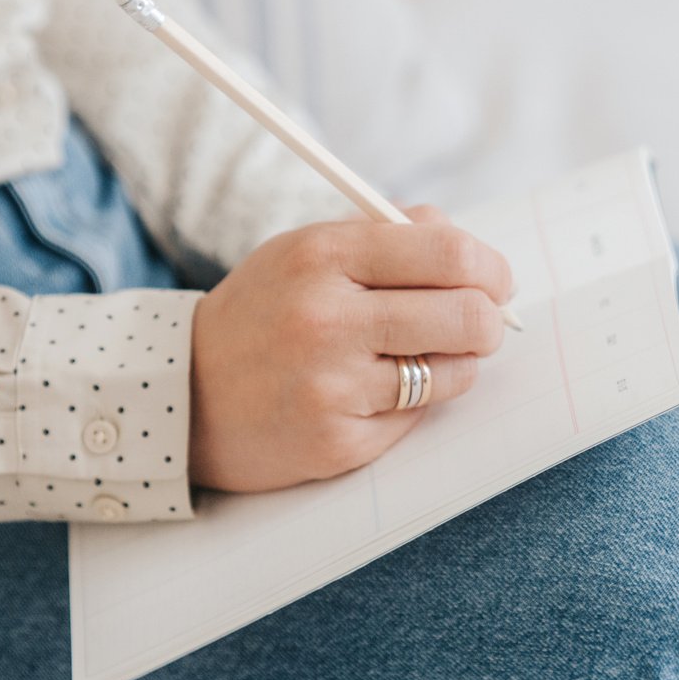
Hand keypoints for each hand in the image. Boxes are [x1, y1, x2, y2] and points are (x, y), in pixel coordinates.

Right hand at [188, 206, 515, 492]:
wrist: (184, 396)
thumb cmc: (264, 314)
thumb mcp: (307, 251)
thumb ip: (390, 236)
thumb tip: (475, 254)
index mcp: (321, 255)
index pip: (448, 254)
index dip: (490, 268)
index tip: (494, 281)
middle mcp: (326, 319)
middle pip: (466, 316)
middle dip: (488, 321)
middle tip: (479, 324)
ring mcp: (332, 386)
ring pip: (453, 373)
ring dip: (453, 365)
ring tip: (416, 357)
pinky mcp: (338, 443)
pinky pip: (416, 418)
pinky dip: (409, 405)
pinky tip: (369, 394)